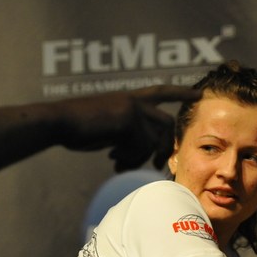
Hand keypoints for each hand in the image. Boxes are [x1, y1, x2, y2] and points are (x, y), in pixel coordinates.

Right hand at [56, 85, 200, 170]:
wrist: (57, 122)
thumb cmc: (77, 128)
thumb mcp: (109, 129)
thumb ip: (129, 133)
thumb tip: (145, 153)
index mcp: (129, 97)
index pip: (161, 91)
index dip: (180, 92)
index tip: (199, 94)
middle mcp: (134, 99)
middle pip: (166, 123)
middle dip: (165, 147)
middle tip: (160, 165)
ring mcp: (132, 108)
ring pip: (153, 140)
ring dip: (139, 158)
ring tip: (121, 165)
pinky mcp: (129, 119)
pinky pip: (141, 146)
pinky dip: (130, 159)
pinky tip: (114, 161)